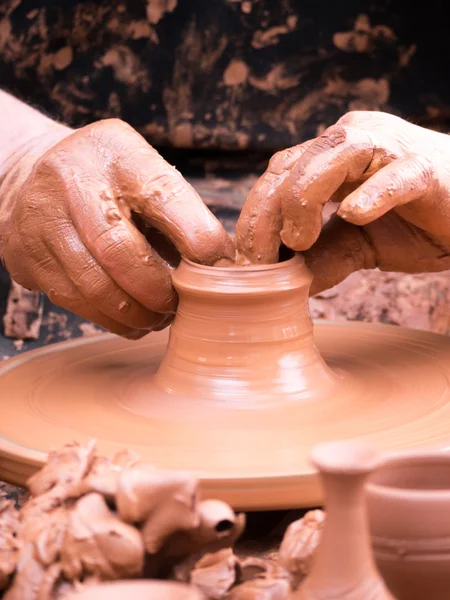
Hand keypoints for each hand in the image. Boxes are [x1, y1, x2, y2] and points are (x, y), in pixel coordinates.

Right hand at [0, 119, 233, 337]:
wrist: (35, 178)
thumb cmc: (112, 182)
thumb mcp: (145, 173)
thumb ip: (180, 213)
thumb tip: (223, 269)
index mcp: (120, 155)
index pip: (166, 200)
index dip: (201, 243)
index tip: (220, 270)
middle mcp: (73, 182)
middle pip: (122, 253)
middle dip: (160, 291)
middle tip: (180, 305)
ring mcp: (44, 221)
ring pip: (96, 287)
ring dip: (138, 313)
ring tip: (159, 317)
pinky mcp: (28, 257)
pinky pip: (76, 303)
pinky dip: (113, 320)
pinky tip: (133, 319)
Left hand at [236, 111, 449, 293]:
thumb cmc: (415, 223)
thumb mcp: (356, 246)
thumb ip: (320, 258)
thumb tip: (277, 285)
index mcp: (330, 157)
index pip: (276, 176)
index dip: (253, 216)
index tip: (245, 261)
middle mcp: (352, 142)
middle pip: (291, 163)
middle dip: (264, 213)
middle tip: (258, 259)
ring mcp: (390, 149)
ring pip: (334, 154)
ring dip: (304, 198)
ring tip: (300, 240)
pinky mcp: (425, 169)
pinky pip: (396, 175)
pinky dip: (373, 193)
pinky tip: (355, 214)